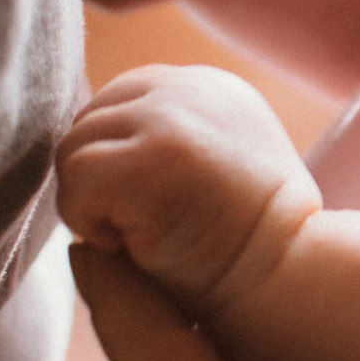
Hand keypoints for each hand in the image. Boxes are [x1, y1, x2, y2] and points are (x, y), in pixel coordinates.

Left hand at [57, 65, 317, 316]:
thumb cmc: (244, 244)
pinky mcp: (152, 154)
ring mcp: (170, 116)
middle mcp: (189, 86)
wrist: (284, 275)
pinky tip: (128, 243)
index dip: (114, 159)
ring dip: (89, 203)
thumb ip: (170, 136)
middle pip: (91, 120)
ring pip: (75, 148)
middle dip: (98, 180)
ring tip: (134, 236)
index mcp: (208, 85)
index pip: (120, 100)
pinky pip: (76, 177)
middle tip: (136, 228)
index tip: (144, 206)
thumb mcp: (217, 164)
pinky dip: (86, 219)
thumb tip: (96, 143)